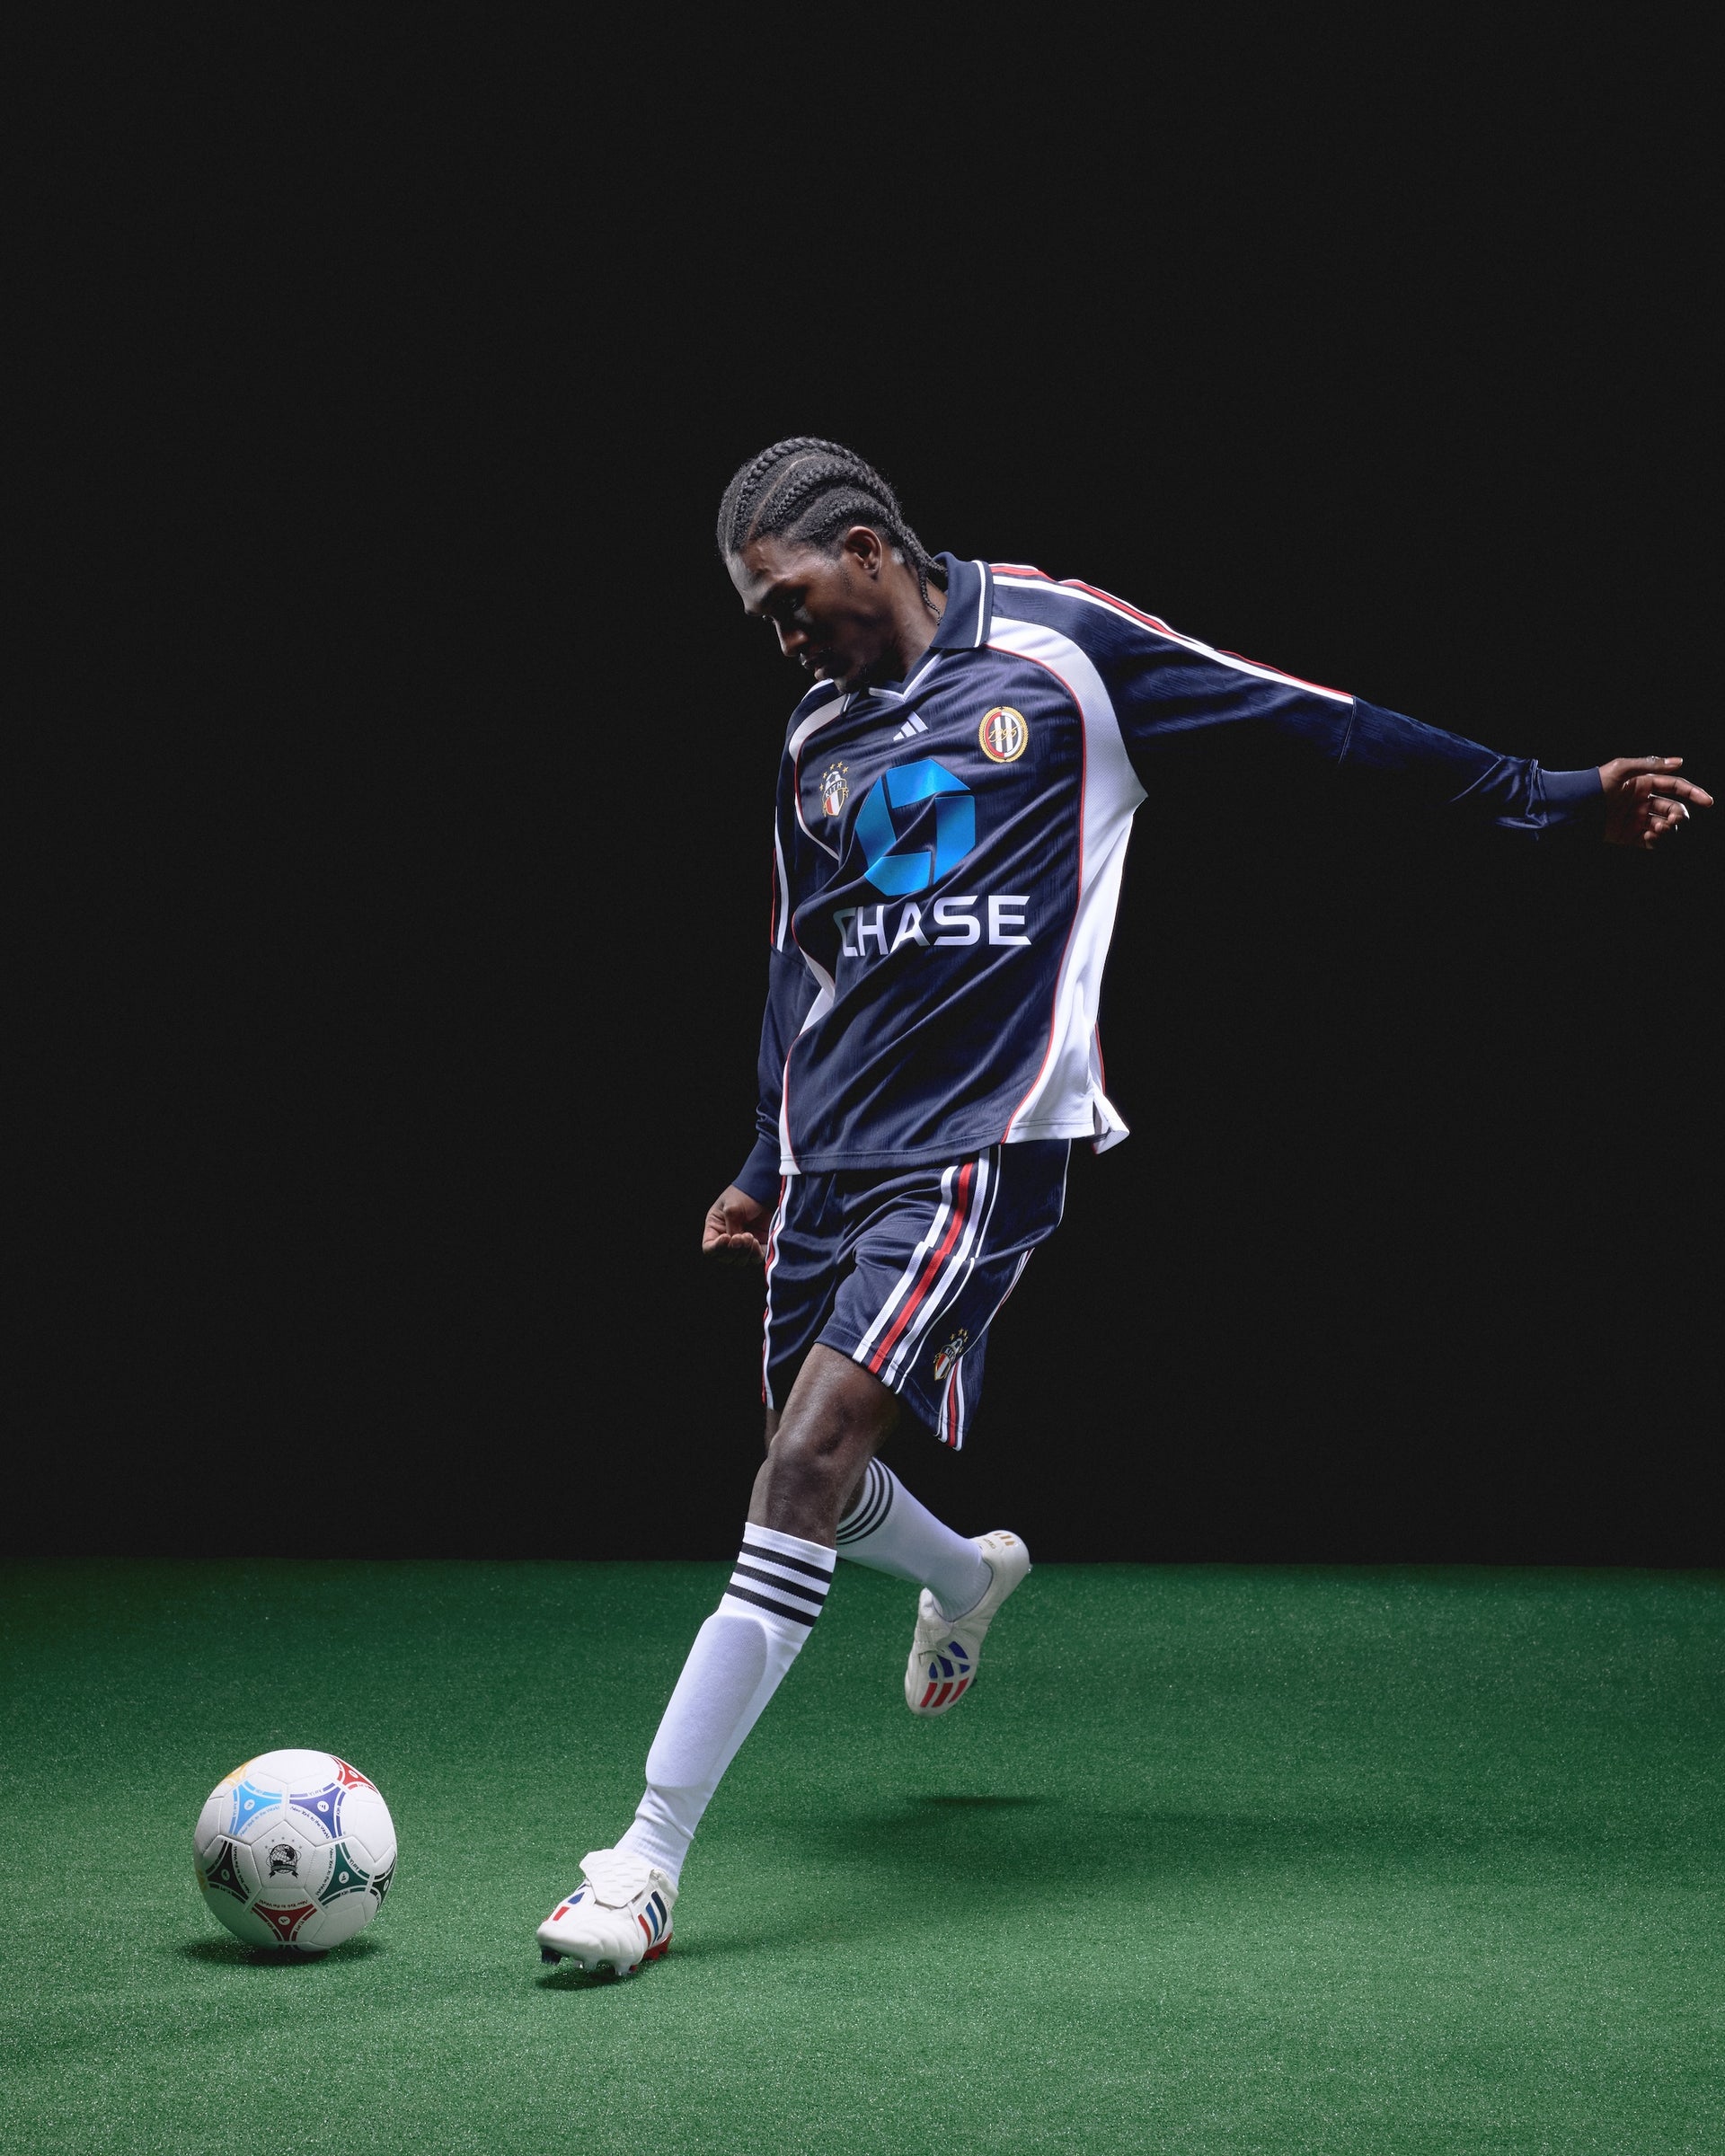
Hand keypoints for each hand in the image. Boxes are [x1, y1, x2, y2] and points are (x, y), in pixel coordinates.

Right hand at [702, 1184, 772, 1265]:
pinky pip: (755, 1258)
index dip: (717, 1248)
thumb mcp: (732, 1209)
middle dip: (733, 1251)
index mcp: (715, 1228)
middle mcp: (728, 1238)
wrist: (766, 1188)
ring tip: (750, 1237)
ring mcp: (744, 1243)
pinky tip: (756, 1242)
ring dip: (744, 1253)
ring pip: (740, 1261)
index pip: (709, 1248)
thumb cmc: (744, 1194)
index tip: (727, 1238)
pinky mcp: (760, 1244)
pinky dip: (755, 1254)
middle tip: (741, 1237)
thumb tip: (736, 1245)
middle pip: (725, 1258)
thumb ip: (731, 1229)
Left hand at [1598, 756, 1712, 847]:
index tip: (1708, 801)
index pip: (1675, 787)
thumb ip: (1650, 765)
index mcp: (1644, 784)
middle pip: (1673, 809)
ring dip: (1668, 828)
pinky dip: (1657, 840)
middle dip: (1678, 815)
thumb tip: (1679, 762)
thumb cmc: (1595, 786)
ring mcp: (1637, 820)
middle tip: (1672, 820)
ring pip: (1665, 826)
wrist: (1574, 810)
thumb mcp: (1621, 769)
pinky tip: (1649, 836)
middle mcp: (1643, 802)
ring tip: (1657, 829)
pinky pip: (1653, 841)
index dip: (1693, 793)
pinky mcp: (1630, 837)